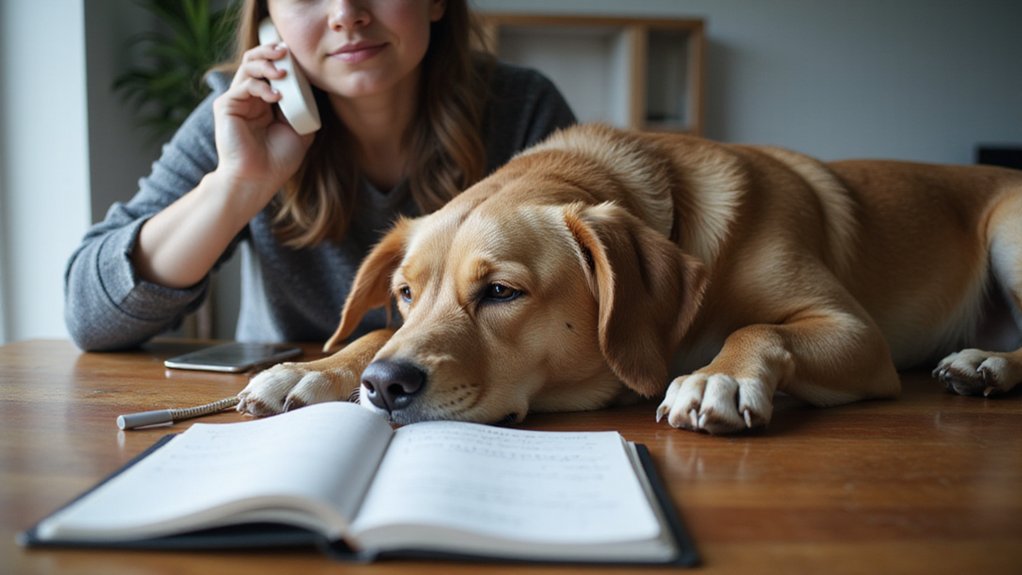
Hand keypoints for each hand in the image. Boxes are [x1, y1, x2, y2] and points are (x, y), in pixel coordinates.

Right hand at [212, 42, 316, 206]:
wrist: (258, 180)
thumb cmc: (277, 161)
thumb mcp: (300, 132)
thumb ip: (303, 110)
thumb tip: (311, 90)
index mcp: (265, 102)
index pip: (272, 71)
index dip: (284, 60)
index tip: (298, 56)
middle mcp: (249, 98)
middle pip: (256, 61)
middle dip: (271, 52)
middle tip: (286, 51)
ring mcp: (237, 100)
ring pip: (247, 66)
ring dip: (267, 64)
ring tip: (282, 72)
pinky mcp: (226, 106)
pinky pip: (244, 85)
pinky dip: (261, 85)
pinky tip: (276, 96)